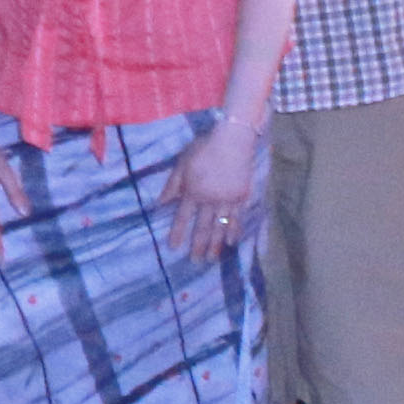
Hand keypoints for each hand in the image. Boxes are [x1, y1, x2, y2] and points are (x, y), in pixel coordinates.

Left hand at [167, 115, 267, 265]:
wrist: (233, 141)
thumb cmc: (204, 149)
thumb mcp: (182, 163)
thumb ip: (172, 184)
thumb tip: (160, 203)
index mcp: (193, 191)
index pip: (183, 217)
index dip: (178, 233)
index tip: (174, 248)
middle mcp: (210, 199)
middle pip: (203, 227)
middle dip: (198, 246)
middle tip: (195, 262)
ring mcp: (228, 200)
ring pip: (221, 226)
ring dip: (216, 245)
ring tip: (211, 259)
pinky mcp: (242, 197)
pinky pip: (238, 218)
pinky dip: (234, 231)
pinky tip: (232, 243)